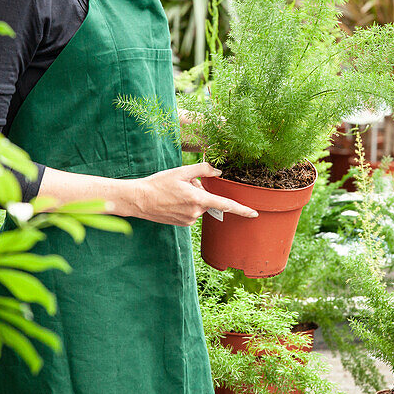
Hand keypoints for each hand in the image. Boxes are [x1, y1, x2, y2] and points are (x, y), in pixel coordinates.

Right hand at [127, 162, 257, 225]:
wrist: (139, 200)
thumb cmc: (158, 184)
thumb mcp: (181, 171)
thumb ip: (202, 169)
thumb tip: (218, 172)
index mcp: (198, 199)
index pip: (225, 205)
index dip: (242, 210)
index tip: (254, 213)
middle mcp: (195, 212)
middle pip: (208, 200)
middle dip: (201, 191)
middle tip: (183, 184)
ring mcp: (189, 220)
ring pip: (199, 206)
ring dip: (193, 198)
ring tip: (174, 193)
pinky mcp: (182, 224)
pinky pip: (192, 212)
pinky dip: (187, 205)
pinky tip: (173, 200)